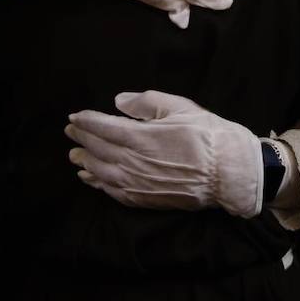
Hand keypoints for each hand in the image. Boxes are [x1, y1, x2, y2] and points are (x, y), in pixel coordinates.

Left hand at [66, 91, 264, 217]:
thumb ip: (146, 103)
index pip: (102, 127)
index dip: (85, 121)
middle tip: (70, 132)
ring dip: (85, 162)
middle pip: (98, 149)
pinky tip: (92, 179)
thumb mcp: (180, 108)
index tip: (74, 117)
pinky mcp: (145, 199)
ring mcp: (137, 183)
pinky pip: (113, 192)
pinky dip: (98, 184)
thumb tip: (119, 101)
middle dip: (82, 139)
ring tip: (75, 155)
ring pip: (101, 172)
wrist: (229, 173)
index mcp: (140, 137)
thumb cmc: (208, 136)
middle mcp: (133, 162)